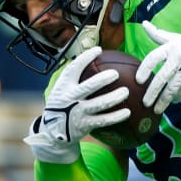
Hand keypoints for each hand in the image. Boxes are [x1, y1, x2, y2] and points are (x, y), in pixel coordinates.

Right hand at [24, 47, 129, 161]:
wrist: (52, 131)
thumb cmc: (63, 103)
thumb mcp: (62, 89)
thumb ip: (74, 77)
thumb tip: (94, 59)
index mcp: (64, 86)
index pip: (73, 69)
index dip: (85, 58)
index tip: (98, 50)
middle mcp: (70, 98)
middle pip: (88, 87)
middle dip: (102, 80)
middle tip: (115, 74)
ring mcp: (77, 112)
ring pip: (99, 104)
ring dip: (113, 98)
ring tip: (125, 91)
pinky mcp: (85, 125)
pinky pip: (104, 120)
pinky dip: (116, 116)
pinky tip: (128, 112)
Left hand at [136, 21, 180, 113]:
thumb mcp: (177, 39)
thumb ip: (159, 35)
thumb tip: (144, 24)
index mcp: (172, 47)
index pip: (153, 58)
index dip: (144, 69)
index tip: (138, 80)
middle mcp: (179, 59)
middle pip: (161, 78)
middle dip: (152, 93)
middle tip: (145, 102)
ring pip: (172, 89)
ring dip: (163, 101)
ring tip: (157, 109)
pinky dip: (177, 98)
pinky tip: (173, 101)